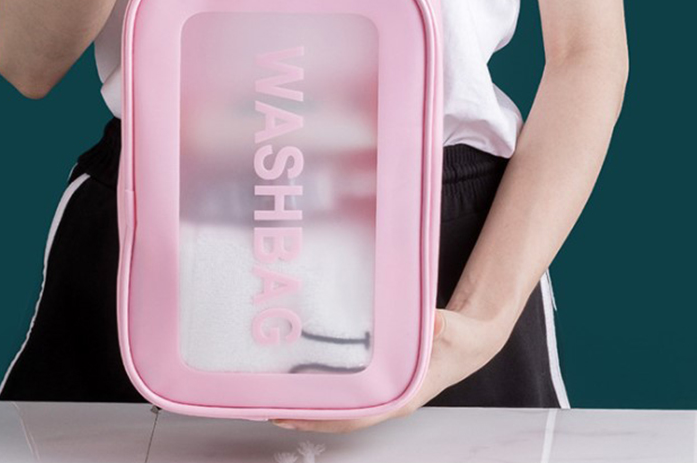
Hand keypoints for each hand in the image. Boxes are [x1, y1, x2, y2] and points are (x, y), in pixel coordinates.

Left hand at [269, 307, 513, 433]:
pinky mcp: (383, 377)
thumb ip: (440, 326)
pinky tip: (308, 373)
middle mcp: (389, 399)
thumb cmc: (461, 339)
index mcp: (402, 397)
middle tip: (267, 404)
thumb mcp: (451, 330)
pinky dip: (329, 385)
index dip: (319, 418)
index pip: (354, 417)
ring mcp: (385, 390)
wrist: (473, 340)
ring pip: (343, 404)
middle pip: (340, 416)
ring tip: (278, 390)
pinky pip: (350, 387)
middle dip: (304, 413)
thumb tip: (433, 320)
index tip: (287, 415)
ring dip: (313, 401)